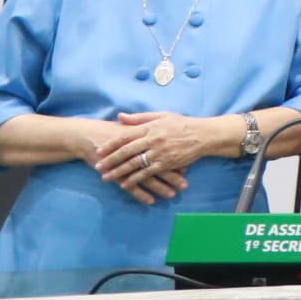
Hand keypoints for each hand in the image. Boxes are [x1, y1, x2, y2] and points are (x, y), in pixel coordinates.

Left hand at [93, 111, 220, 201]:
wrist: (202, 135)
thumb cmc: (181, 123)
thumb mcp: (161, 115)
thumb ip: (139, 118)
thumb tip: (119, 117)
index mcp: (149, 128)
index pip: (125, 136)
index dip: (111, 144)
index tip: (99, 151)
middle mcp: (152, 140)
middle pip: (126, 152)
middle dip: (110, 160)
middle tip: (97, 167)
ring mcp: (159, 153)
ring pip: (134, 164)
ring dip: (119, 172)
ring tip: (106, 178)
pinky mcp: (166, 163)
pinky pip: (147, 173)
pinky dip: (135, 179)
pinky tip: (125, 184)